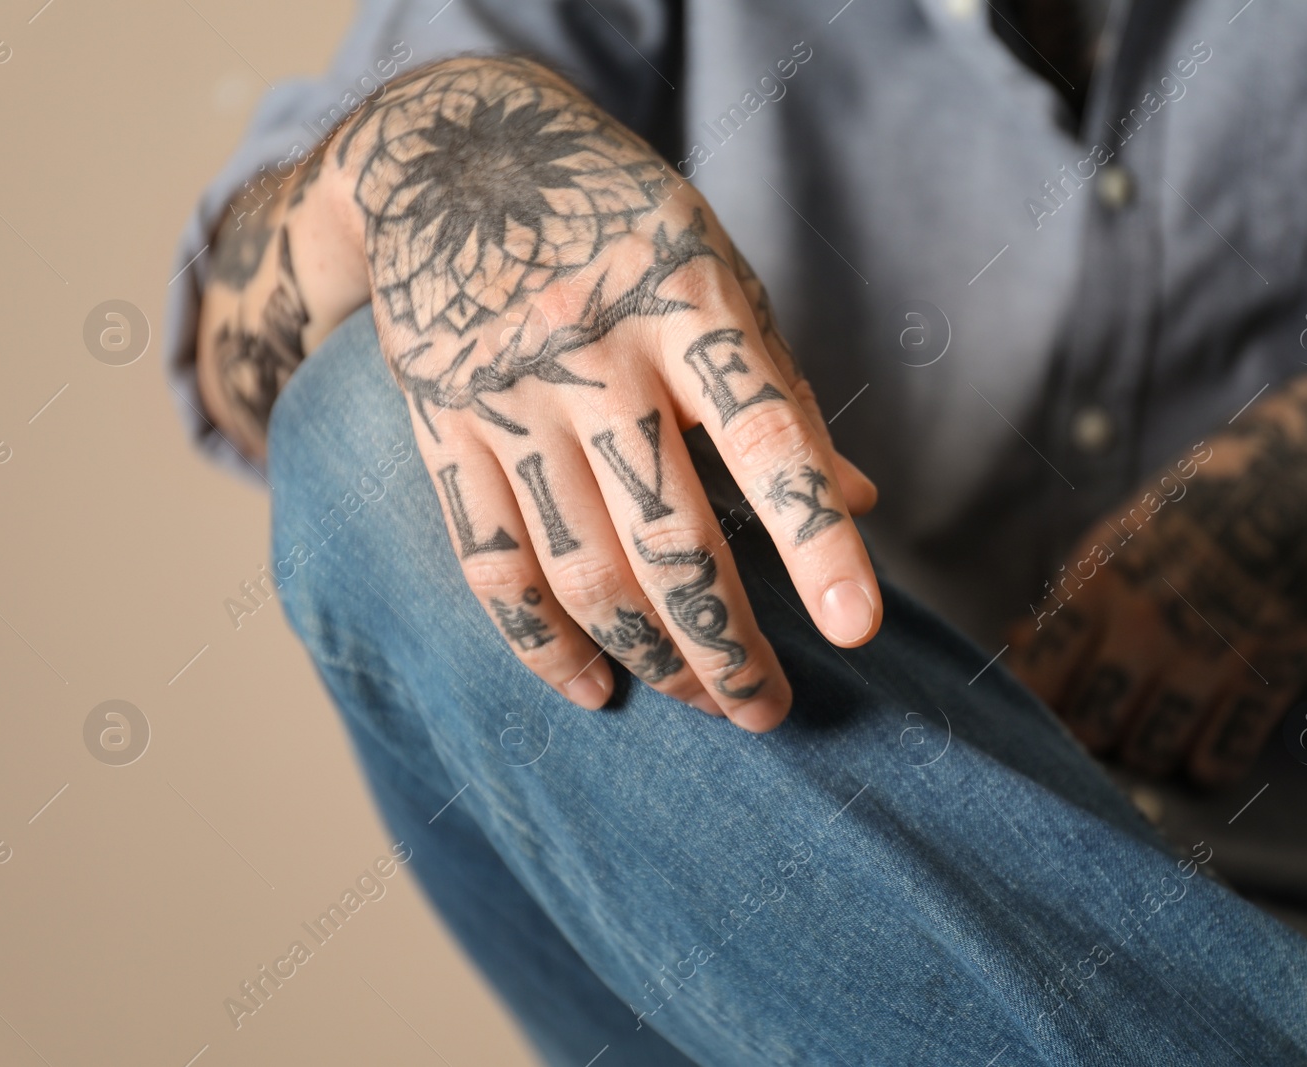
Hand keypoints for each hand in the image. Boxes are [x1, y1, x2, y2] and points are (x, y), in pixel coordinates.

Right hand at [201, 57, 879, 729]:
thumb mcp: (717, 272)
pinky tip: (589, 686)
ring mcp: (512, 397)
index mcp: (688, 302)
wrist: (454, 156)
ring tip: (701, 697)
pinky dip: (539, 643)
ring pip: (582, 568)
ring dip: (649, 654)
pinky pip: (490, 563)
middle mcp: (597, 353)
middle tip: (767, 712)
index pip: (766, 435)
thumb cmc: (618, 223)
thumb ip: (779, 388)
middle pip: (667, 537)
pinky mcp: (445, 430)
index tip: (857, 632)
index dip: (813, 538)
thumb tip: (861, 502)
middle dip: (724, 646)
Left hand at [1004, 341, 1306, 783]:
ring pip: (1151, 752)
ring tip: (1153, 731)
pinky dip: (1208, 760)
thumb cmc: (1208, 498)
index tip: (1050, 703)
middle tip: (1106, 720)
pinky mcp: (1274, 672)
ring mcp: (1213, 650)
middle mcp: (1149, 622)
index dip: (1037, 705)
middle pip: (1091, 726)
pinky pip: (1224, 754)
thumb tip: (1016, 641)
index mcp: (1100, 580)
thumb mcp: (1125, 532)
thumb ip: (1075, 594)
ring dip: (1147, 753)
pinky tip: (1205, 742)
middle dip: (1091, 734)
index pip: (1038, 679)